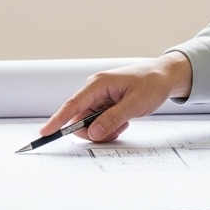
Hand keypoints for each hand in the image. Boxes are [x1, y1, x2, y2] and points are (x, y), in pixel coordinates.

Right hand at [38, 52, 191, 143]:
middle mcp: (94, 90)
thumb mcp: (134, 104)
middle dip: (94, 131)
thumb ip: (112, 119)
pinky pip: (98, 123)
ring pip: (90, 124)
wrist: (164, 77)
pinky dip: (110, 128)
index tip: (45, 132)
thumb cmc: (151, 84)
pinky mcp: (104, 104)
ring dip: (105, 130)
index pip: (72, 104)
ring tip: (124, 123)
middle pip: (80, 119)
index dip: (57, 120)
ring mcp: (99, 98)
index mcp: (98, 84)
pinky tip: (124, 121)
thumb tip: (93, 132)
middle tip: (116, 131)